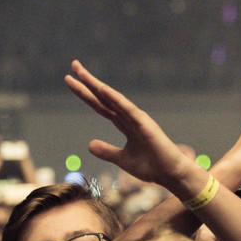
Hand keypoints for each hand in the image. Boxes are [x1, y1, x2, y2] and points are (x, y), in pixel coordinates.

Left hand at [64, 60, 197, 190]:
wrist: (170, 174)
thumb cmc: (151, 166)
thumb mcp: (122, 159)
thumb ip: (106, 151)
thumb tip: (89, 144)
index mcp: (124, 123)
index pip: (100, 105)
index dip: (85, 93)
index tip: (71, 81)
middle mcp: (129, 116)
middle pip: (104, 96)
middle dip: (88, 81)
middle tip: (74, 65)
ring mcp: (137, 118)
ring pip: (112, 98)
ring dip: (96, 85)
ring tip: (81, 73)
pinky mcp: (144, 124)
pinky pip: (126, 109)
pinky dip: (114, 98)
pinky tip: (101, 89)